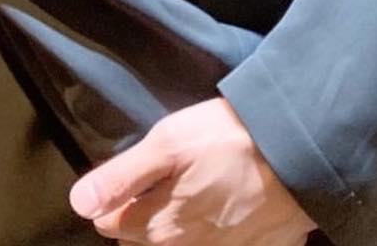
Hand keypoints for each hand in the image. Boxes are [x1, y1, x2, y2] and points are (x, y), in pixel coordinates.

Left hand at [67, 96, 314, 244]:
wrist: (298, 154)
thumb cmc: (229, 140)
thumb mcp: (169, 143)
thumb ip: (121, 177)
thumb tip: (78, 204)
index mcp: (158, 227)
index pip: (109, 223)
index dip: (113, 196)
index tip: (129, 174)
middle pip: (140, 241)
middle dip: (138, 217)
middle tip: (156, 182)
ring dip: (171, 228)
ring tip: (185, 194)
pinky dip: (208, 234)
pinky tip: (218, 210)